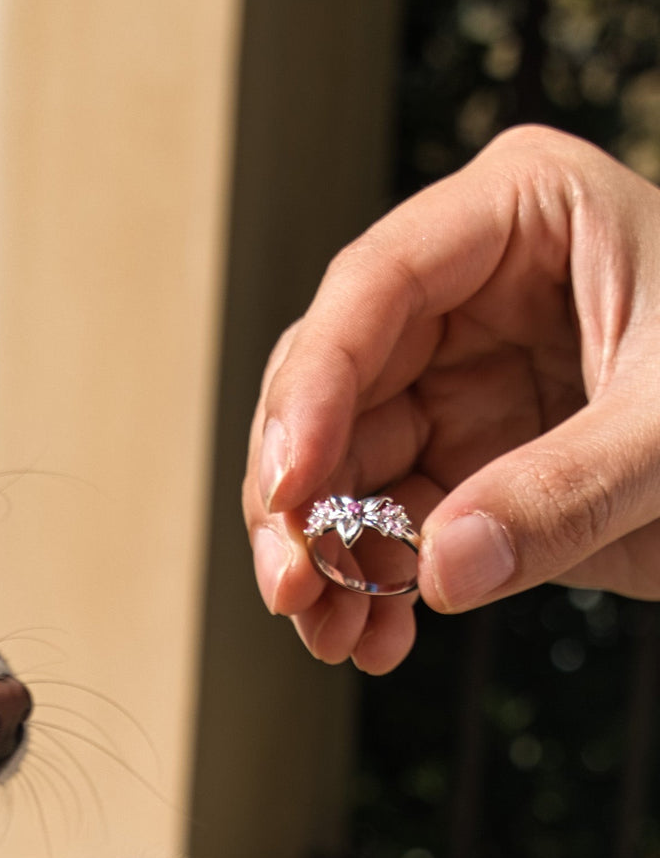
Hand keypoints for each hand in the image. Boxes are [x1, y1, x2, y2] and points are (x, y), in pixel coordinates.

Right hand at [244, 124, 659, 671]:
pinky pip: (389, 524)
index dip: (314, 390)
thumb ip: (567, 492)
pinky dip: (373, 585)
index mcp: (517, 218)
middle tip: (292, 583)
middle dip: (300, 496)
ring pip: (341, 467)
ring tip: (332, 635)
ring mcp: (457, 381)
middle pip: (330, 387)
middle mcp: (464, 296)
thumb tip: (439, 571)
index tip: (292, 486)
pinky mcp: (467, 461)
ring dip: (325, 557)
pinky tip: (372, 639)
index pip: (374, 288)